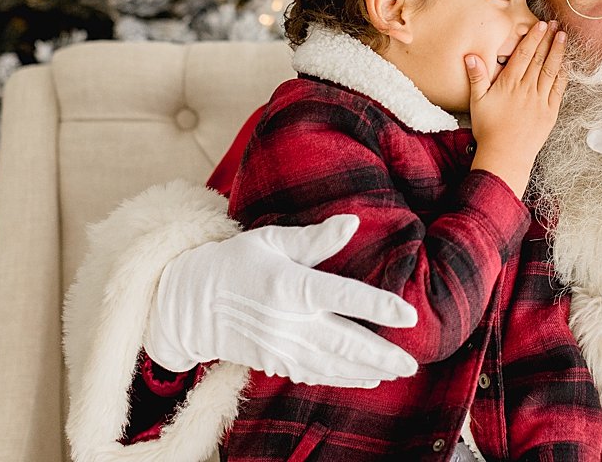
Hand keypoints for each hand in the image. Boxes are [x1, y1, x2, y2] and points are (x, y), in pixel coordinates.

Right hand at [144, 213, 418, 386]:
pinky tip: (366, 380)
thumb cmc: (235, 262)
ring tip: (396, 372)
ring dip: (367, 371)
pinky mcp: (274, 361)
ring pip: (333, 364)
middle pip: (343, 342)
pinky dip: (342, 379)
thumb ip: (315, 238)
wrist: (190, 303)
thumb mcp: (271, 240)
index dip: (378, 307)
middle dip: (381, 355)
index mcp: (289, 285)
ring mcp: (280, 346)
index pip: (342, 296)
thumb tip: (352, 222)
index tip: (409, 315)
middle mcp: (287, 321)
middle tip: (412, 364)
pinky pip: (314, 374)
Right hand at [466, 21, 566, 195]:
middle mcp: (527, 88)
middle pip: (540, 58)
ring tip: (562, 37)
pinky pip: (558, 89)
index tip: (540, 25)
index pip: (524, 55)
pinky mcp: (550, 112)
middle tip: (554, 24)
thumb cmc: (488, 129)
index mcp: (509, 83)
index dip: (533, 38)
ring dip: (558, 52)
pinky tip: (565, 65)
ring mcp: (540, 100)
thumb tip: (471, 56)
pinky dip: (563, 75)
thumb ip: (477, 77)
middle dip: (548, 39)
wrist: (505, 155)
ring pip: (551, 70)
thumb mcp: (477, 102)